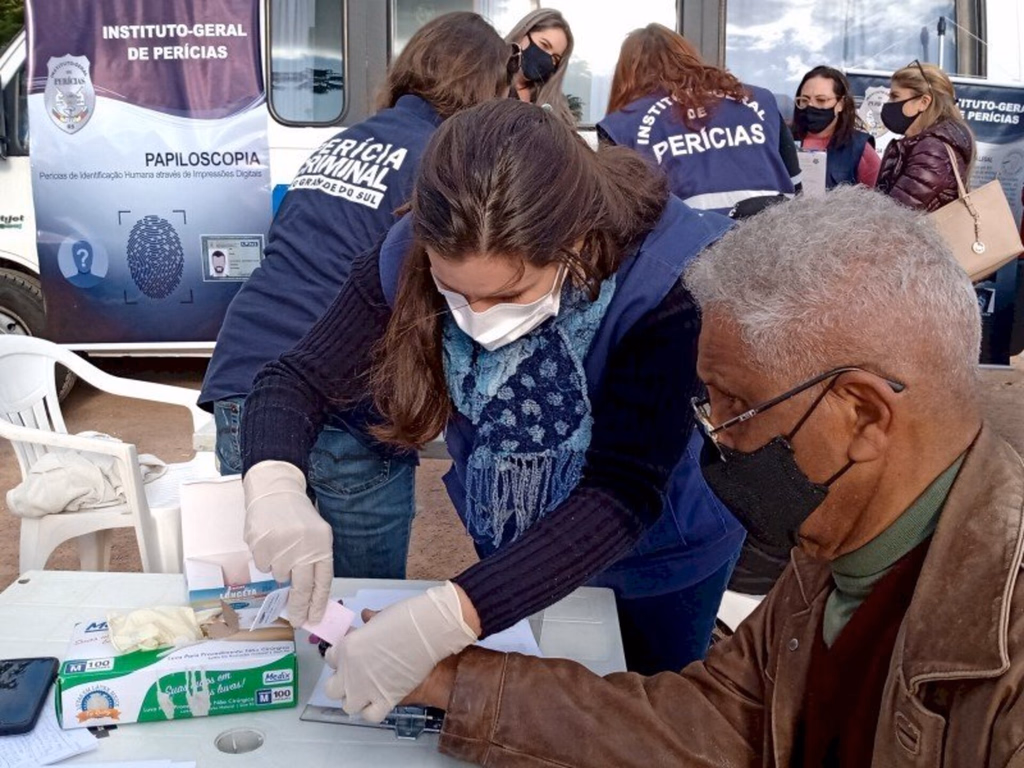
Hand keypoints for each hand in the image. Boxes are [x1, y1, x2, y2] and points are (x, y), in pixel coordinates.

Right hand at [243, 460, 332, 625]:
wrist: (275, 491)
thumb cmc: (298, 518)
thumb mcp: (316, 536)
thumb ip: (315, 563)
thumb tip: (310, 598)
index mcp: (322, 545)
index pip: (323, 582)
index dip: (318, 603)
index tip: (314, 618)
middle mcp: (303, 548)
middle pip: (302, 588)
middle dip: (299, 608)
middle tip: (297, 621)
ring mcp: (281, 547)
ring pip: (279, 576)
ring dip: (280, 569)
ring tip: (282, 548)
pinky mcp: (261, 546)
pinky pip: (263, 566)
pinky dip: (265, 559)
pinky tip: (270, 542)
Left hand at [323, 582, 476, 722]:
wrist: (430, 630)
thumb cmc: (405, 617)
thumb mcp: (380, 616)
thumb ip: (368, 624)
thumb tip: (366, 618)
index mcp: (346, 648)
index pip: (330, 658)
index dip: (340, 657)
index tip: (352, 653)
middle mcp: (350, 672)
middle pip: (332, 688)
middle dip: (342, 682)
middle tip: (356, 674)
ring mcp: (366, 689)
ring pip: (348, 705)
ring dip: (355, 698)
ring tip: (367, 689)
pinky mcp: (386, 699)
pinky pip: (370, 715)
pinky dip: (373, 710)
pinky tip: (379, 699)